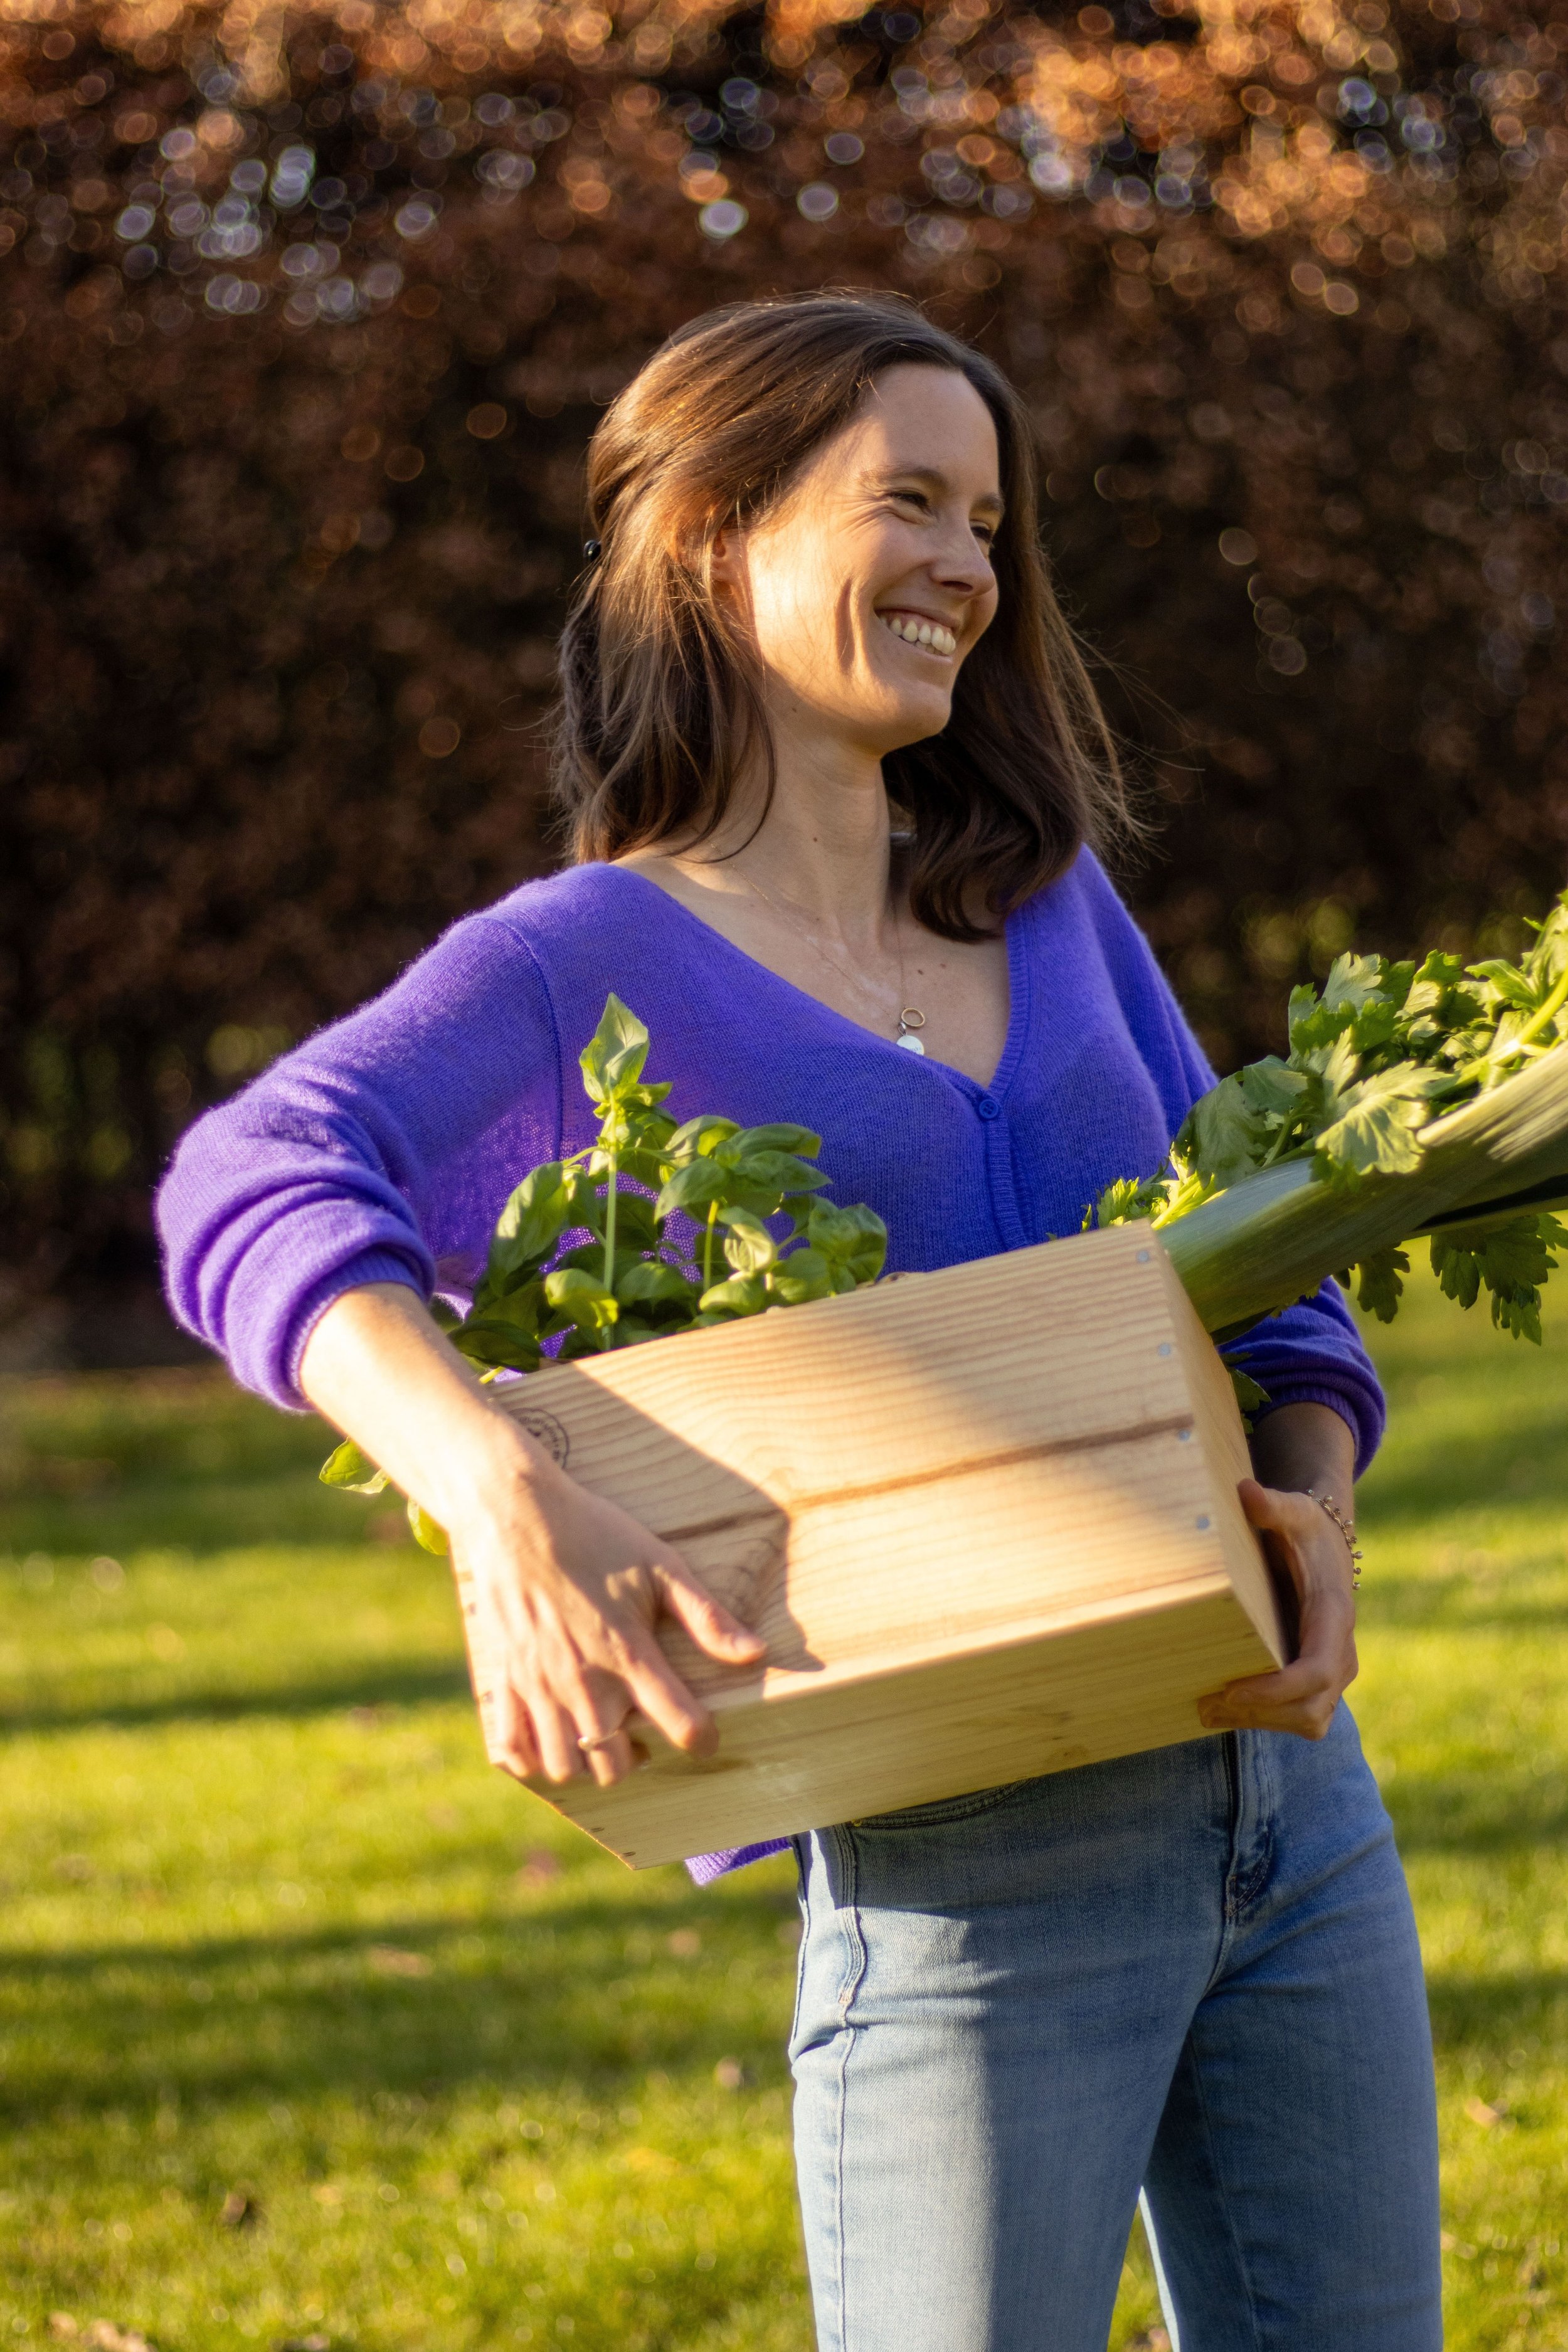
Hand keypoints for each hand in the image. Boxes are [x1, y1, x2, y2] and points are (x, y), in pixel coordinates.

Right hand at [449, 1446, 766, 1790]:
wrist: (516, 1513)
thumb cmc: (595, 1534)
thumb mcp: (661, 1565)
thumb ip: (707, 1617)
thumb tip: (757, 1653)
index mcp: (628, 1654)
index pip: (679, 1725)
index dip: (702, 1740)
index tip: (707, 1738)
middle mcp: (583, 1682)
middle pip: (613, 1765)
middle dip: (636, 1759)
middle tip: (643, 1735)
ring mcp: (539, 1686)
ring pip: (564, 1767)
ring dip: (586, 1764)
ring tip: (600, 1737)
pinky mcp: (505, 1680)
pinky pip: (512, 1749)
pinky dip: (530, 1758)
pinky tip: (550, 1739)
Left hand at [1197, 1477, 1357, 1740]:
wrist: (1329, 1548)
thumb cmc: (1306, 1530)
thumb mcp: (1293, 1513)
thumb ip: (1271, 1507)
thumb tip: (1245, 1490)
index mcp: (1334, 1616)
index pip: (1317, 1670)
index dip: (1277, 1690)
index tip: (1232, 1691)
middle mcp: (1341, 1653)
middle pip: (1311, 1707)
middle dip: (1261, 1713)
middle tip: (1206, 1704)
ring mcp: (1334, 1673)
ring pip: (1307, 1721)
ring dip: (1260, 1722)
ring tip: (1207, 1711)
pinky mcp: (1320, 1683)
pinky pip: (1300, 1717)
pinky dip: (1266, 1720)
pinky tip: (1225, 1711)